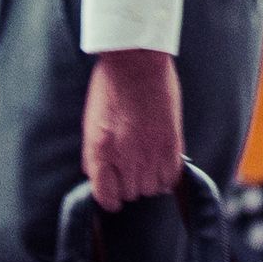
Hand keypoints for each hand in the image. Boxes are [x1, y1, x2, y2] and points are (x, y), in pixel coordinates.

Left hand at [81, 49, 184, 207]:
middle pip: (130, 193)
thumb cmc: (109, 88)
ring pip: (151, 188)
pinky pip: (171, 176)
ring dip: (150, 179)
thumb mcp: (91, 123)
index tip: (113, 195)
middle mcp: (124, 157)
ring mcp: (149, 152)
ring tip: (148, 162)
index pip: (105, 196)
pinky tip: (163, 161)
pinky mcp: (171, 144)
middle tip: (132, 168)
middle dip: (129, 184)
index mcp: (100, 152)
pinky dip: (167, 174)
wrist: (135, 62)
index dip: (110, 198)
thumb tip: (97, 174)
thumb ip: (94, 154)